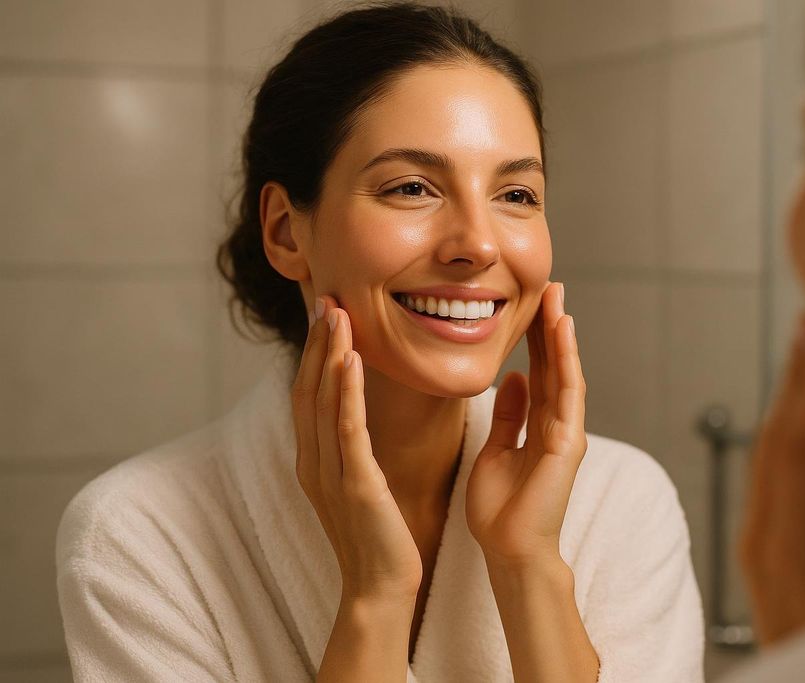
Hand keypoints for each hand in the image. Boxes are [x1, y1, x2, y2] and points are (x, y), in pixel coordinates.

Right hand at [292, 295, 421, 603]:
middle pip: (308, 388)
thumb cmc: (376, 536)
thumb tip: (353, 414)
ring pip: (324, 401)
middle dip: (316, 342)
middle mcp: (313, 461)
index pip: (309, 394)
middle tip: (326, 297)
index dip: (313, 352)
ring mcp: (330, 473)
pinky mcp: (354, 484)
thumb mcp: (357, 482)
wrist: (381, 588)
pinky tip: (350, 360)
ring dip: (328, 354)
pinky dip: (346, 392)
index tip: (326, 313)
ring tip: (336, 313)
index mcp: (314, 459)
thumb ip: (350, 447)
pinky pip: (348, 429)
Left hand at [466, 282, 587, 567]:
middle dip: (551, 326)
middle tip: (550, 287)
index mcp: (538, 427)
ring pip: (565, 372)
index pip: (538, 372)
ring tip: (557, 297)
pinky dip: (566, 359)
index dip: (535, 339)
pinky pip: (567, 392)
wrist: (509, 549)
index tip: (530, 305)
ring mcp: (566, 432)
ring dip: (561, 333)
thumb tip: (514, 379)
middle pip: (554, 366)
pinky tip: (563, 329)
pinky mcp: (568, 442)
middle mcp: (556, 425)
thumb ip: (508, 416)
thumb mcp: (496, 451)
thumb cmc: (501, 510)